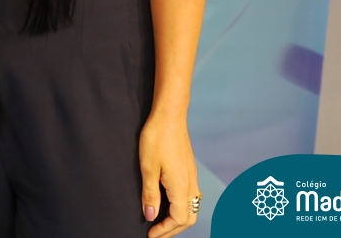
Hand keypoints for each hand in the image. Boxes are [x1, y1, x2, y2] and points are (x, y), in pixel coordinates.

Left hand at [139, 111, 199, 236]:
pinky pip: (191, 196)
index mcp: (181, 187)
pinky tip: (169, 202)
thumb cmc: (157, 138)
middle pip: (188, 217)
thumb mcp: (148, 168)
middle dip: (173, 229)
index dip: (164, 231)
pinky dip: (181, 206)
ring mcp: (192, 176)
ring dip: (178, 219)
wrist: (170, 115)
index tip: (150, 235)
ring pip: (191, 207)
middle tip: (156, 233)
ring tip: (162, 221)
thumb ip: (150, 194)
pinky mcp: (189, 169)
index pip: (178, 219)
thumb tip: (151, 216)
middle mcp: (191, 184)